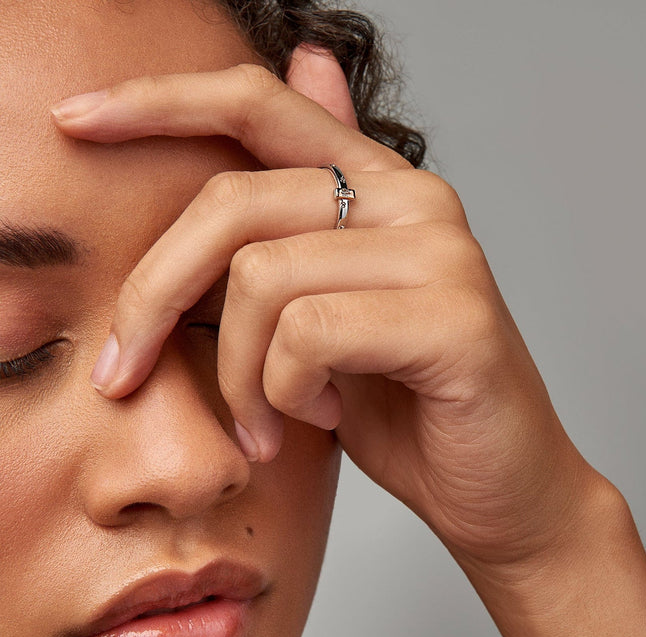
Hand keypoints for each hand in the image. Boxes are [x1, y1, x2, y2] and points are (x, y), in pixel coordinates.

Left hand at [51, 55, 598, 572]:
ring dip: (240, 374)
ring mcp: (442, 254)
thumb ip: (301, 218)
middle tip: (127, 372)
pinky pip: (310, 334)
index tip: (75, 120)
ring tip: (267, 422)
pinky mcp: (454, 318)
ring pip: (263, 278)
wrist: (503, 492)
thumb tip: (307, 68)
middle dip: (154, 298)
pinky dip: (289, 393)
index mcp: (381, 190)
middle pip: (234, 202)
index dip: (159, 101)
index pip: (260, 104)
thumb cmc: (411, 412)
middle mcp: (417, 201)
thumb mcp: (330, 317)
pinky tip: (325, 416)